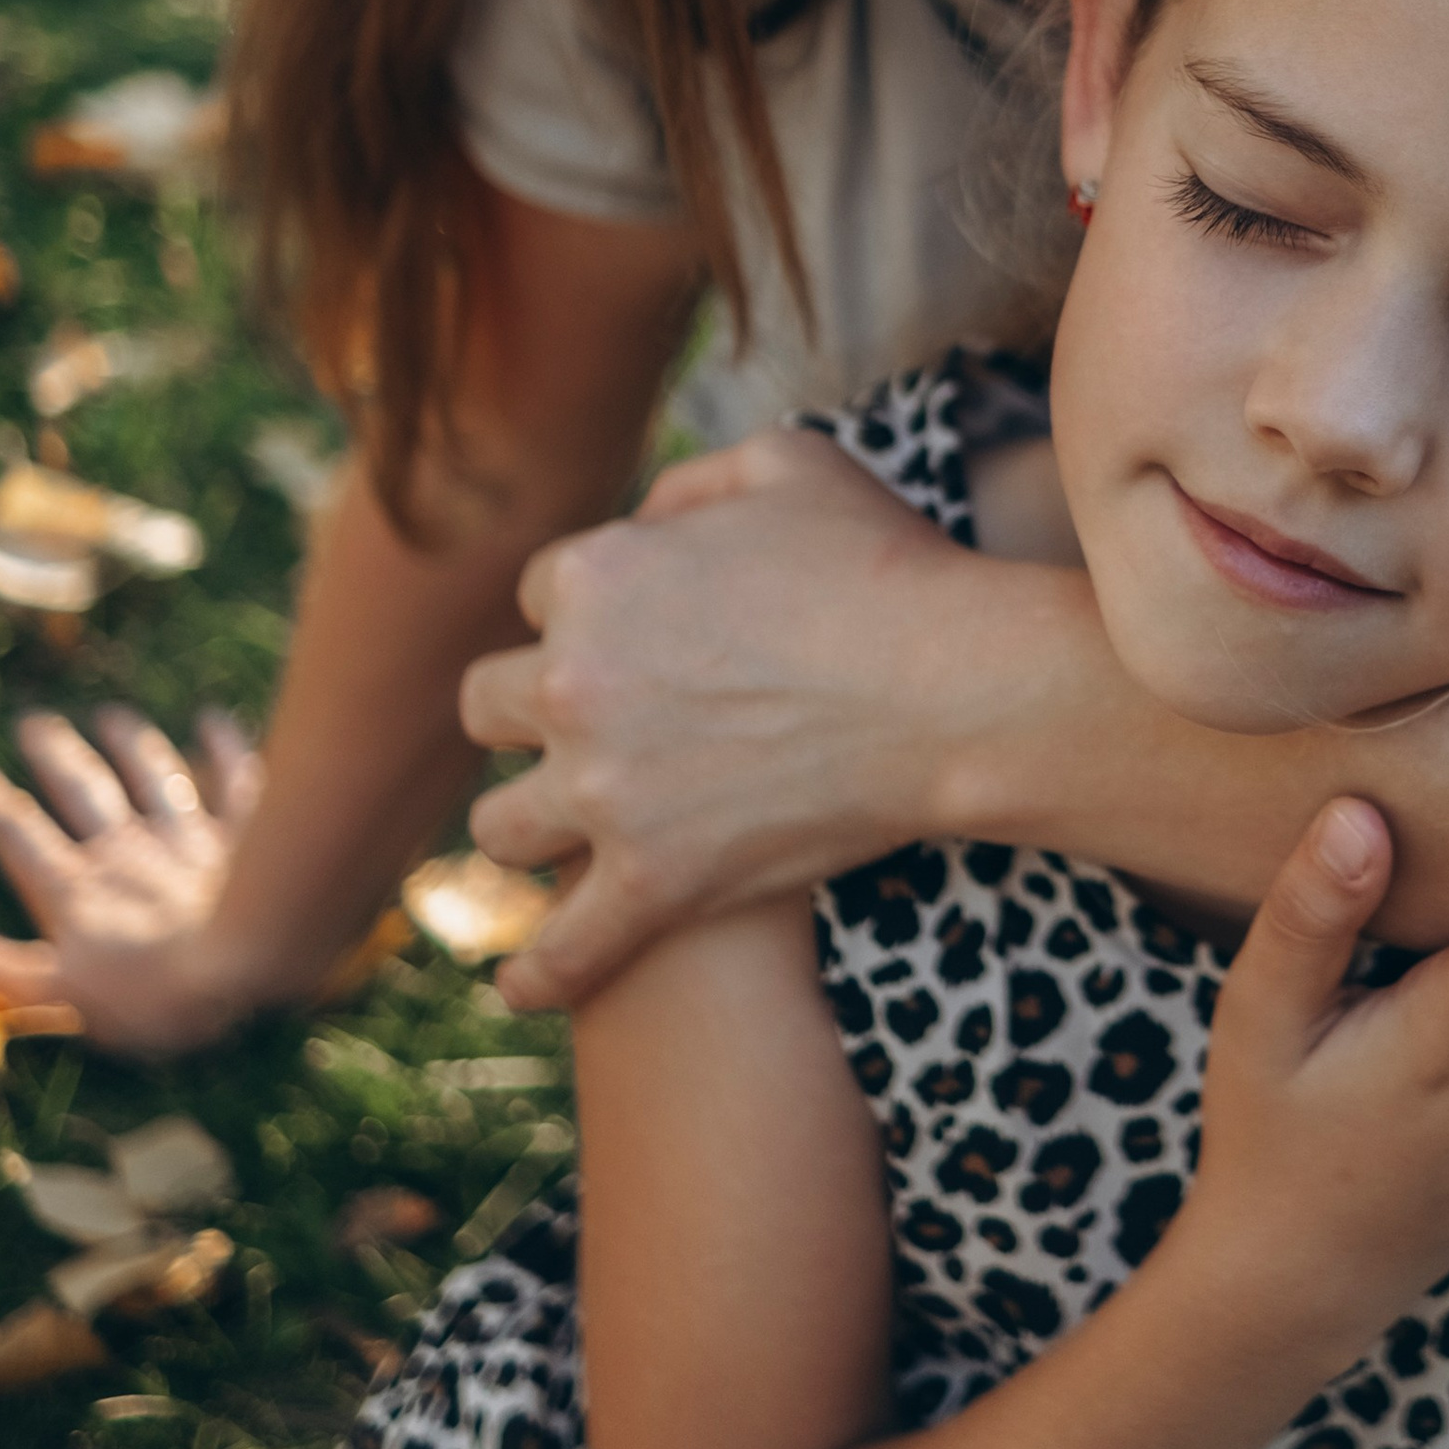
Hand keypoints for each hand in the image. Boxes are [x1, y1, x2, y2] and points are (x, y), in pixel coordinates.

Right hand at [0, 705, 267, 1055]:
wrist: (250, 963)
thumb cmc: (154, 995)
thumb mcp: (59, 993)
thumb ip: (1, 968)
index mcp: (78, 888)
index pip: (22, 836)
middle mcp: (128, 850)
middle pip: (83, 790)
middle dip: (55, 756)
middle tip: (33, 723)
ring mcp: (188, 836)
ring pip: (152, 774)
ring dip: (129, 744)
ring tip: (111, 717)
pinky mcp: (243, 835)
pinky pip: (233, 777)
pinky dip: (223, 745)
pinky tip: (214, 719)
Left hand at [461, 425, 1020, 1013]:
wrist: (957, 687)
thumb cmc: (892, 565)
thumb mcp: (787, 464)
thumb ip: (693, 487)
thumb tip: (646, 521)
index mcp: (596, 575)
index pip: (541, 598)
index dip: (590, 617)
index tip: (640, 641)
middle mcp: (574, 680)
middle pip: (492, 706)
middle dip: (536, 715)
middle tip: (598, 731)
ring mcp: (606, 792)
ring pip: (500, 826)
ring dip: (530, 824)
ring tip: (565, 834)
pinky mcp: (653, 883)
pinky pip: (563, 950)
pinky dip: (537, 974)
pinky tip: (522, 984)